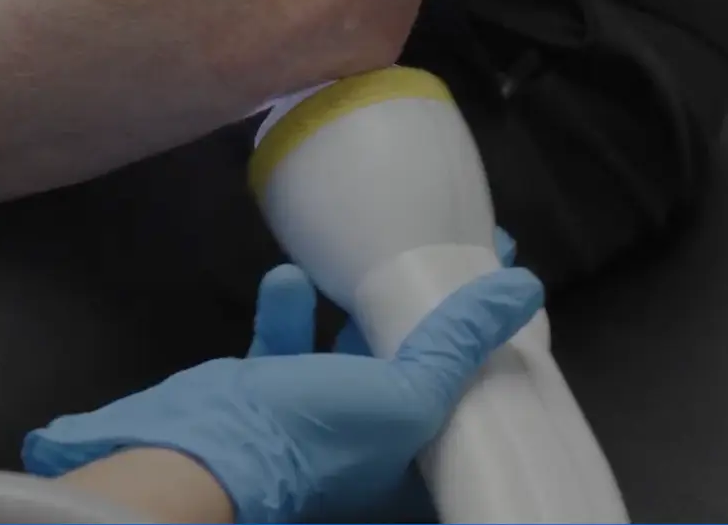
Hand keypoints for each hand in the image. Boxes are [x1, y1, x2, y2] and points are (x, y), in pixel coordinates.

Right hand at [23, 263, 543, 523]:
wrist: (205, 456)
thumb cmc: (320, 436)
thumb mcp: (406, 393)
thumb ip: (459, 343)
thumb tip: (522, 287)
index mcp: (418, 472)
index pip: (471, 402)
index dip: (489, 346)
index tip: (502, 286)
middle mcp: (373, 456)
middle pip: (413, 374)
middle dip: (424, 316)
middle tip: (444, 255)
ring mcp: (316, 429)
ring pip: (348, 358)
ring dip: (351, 309)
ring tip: (359, 262)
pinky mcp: (265, 403)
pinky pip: (285, 350)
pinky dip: (288, 314)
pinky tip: (286, 279)